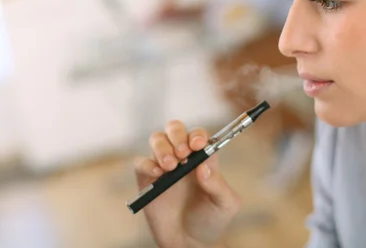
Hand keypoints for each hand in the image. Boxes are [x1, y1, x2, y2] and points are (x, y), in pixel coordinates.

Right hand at [133, 121, 240, 247]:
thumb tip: (203, 167)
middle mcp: (182, 157)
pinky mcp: (147, 179)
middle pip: (175, 129)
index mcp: (203, 159)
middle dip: (177, 135)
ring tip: (170, 166)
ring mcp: (163, 166)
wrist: (189, 242)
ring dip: (162, 147)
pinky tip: (157, 174)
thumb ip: (217, 184)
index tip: (198, 145)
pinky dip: (147, 164)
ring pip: (157, 139)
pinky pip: (140, 163)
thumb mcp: (225, 204)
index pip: (198, 135)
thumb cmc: (211, 220)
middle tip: (182, 153)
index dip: (197, 135)